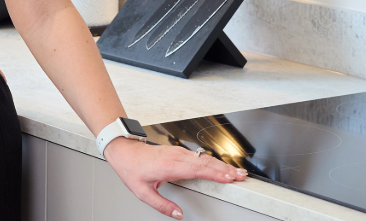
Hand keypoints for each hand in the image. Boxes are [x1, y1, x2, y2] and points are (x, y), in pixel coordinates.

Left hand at [103, 139, 246, 218]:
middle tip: (241, 176)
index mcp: (169, 166)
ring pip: (204, 158)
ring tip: (236, 172)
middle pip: (206, 162)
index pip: (197, 169)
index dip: (214, 173)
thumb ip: (162, 205)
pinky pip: (199, 156)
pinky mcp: (179, 151)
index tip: (228, 178)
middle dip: (225, 169)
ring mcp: (178, 152)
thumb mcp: (143, 192)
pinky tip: (221, 167)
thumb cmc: (132, 169)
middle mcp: (176, 156)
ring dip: (222, 165)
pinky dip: (213, 161)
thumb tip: (178, 215)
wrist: (124, 151)